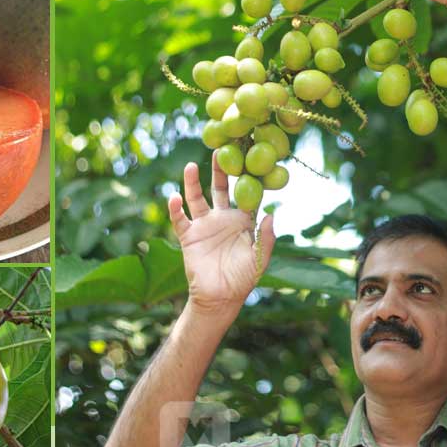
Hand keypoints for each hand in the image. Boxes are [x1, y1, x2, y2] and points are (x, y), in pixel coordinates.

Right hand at [167, 156, 274, 311]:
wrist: (220, 297)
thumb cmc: (243, 279)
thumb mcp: (260, 259)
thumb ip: (266, 238)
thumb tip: (272, 213)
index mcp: (243, 221)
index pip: (246, 193)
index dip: (248, 176)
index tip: (250, 155)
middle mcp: (223, 218)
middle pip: (220, 188)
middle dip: (220, 170)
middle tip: (219, 148)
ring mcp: (204, 226)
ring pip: (197, 198)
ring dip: (192, 183)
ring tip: (190, 166)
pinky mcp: (189, 236)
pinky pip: (180, 219)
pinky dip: (176, 209)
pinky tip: (174, 197)